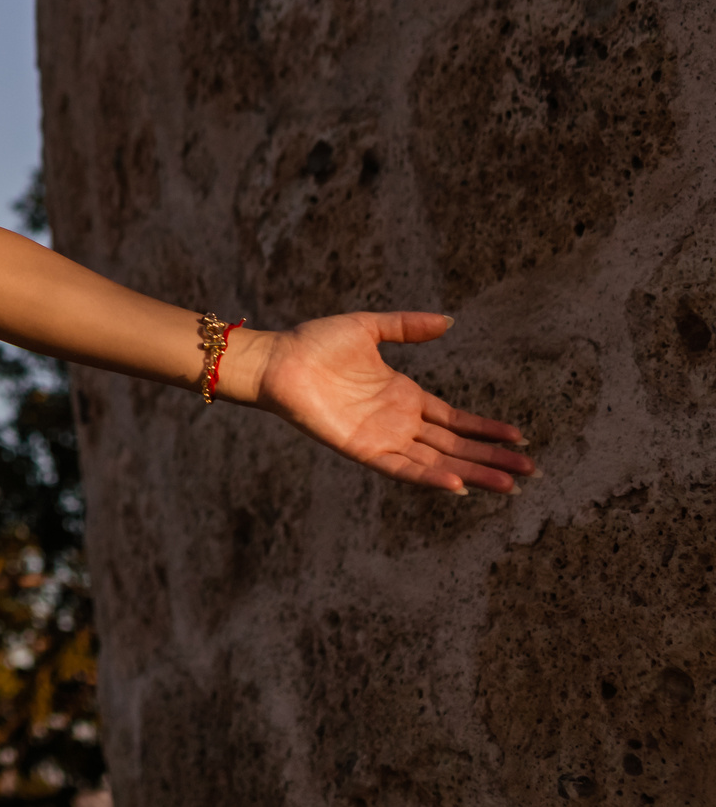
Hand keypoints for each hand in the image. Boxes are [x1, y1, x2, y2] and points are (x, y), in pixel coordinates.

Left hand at [245, 312, 533, 493]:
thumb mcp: (369, 328)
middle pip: (455, 446)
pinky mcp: (363, 449)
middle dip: (491, 458)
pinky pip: (401, 468)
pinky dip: (429, 477)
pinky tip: (458, 484)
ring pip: (437, 462)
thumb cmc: (315, 343)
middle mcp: (398, 421)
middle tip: (529, 470)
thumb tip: (449, 321)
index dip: (486, 430)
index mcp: (404, 396)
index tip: (520, 438)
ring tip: (508, 484)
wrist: (277, 359)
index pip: (455, 420)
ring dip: (472, 473)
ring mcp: (383, 437)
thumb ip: (407, 327)